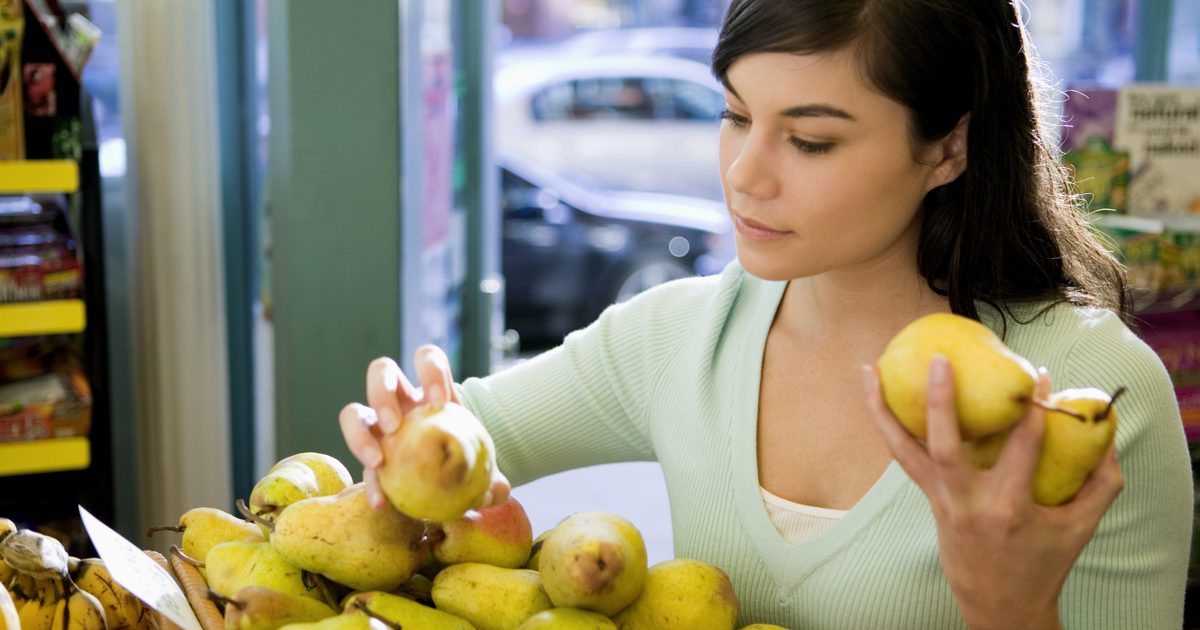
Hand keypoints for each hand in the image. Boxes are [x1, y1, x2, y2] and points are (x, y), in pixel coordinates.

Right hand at [339, 344, 511, 510]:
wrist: (451, 483)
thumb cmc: (468, 462)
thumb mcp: (483, 469)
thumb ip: (492, 480)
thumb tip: (496, 492)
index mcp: (432, 392)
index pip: (427, 359)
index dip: (430, 371)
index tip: (439, 402)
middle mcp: (401, 401)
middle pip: (381, 372)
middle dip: (382, 393)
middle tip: (395, 426)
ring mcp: (379, 425)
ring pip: (352, 412)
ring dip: (360, 432)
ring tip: (378, 460)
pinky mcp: (369, 455)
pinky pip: (359, 465)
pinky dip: (370, 485)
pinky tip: (382, 502)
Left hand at [862, 356, 1123, 629]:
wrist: (999, 605)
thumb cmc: (1043, 563)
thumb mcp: (1080, 527)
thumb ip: (1101, 482)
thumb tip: (1106, 433)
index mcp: (1010, 507)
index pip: (1022, 446)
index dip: (1031, 408)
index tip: (1036, 374)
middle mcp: (968, 502)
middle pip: (945, 446)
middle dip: (939, 402)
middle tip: (938, 360)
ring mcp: (942, 500)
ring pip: (903, 451)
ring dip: (882, 410)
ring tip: (868, 370)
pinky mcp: (927, 499)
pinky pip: (902, 457)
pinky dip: (887, 426)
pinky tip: (873, 395)